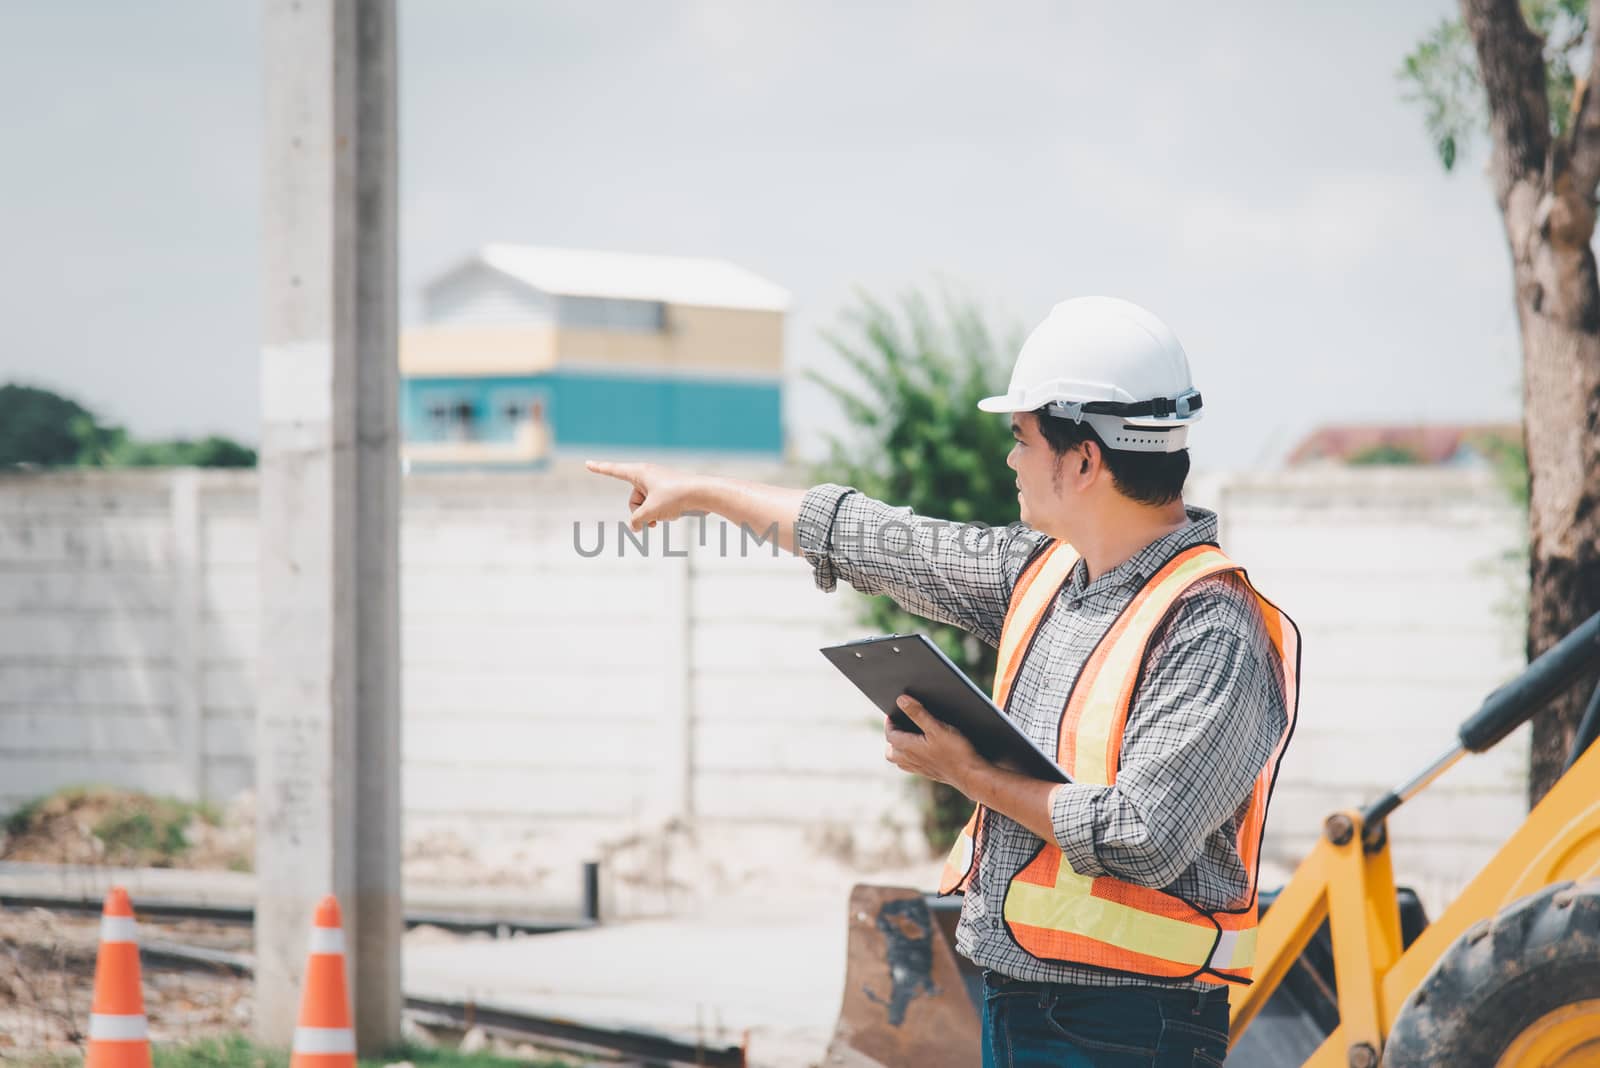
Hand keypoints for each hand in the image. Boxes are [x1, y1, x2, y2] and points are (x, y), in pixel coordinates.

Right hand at [586, 460, 701, 532]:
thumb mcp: (651, 511)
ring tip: (666, 516)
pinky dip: (662, 514)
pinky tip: (674, 515)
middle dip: (640, 513)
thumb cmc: (676, 497)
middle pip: (633, 500)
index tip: (587, 463)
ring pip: (646, 506)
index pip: (614, 470)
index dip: (600, 468)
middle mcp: (647, 475)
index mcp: (640, 472)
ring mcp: (658, 484)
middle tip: (653, 520)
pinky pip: (657, 507)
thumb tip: (635, 527)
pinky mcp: (669, 492)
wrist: (704, 494)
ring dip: (652, 516)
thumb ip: (637, 520)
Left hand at [884, 695, 985, 792]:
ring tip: (909, 736)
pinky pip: (912, 766)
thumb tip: (901, 700)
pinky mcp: (929, 774)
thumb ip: (918, 713)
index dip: (890, 722)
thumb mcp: (937, 728)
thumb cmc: (955, 751)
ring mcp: (919, 769)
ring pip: (900, 761)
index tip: (893, 713)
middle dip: (893, 737)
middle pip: (891, 750)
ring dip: (900, 749)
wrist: (971, 775)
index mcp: (907, 748)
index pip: (890, 734)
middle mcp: (910, 760)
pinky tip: (923, 751)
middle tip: (899, 725)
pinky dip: (911, 758)